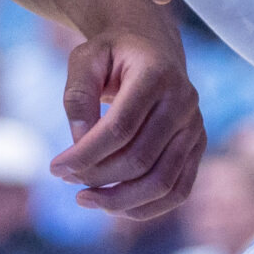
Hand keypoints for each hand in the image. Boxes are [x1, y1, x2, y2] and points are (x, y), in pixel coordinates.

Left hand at [51, 2, 205, 218]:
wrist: (152, 46)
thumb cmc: (114, 53)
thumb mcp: (86, 58)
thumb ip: (78, 95)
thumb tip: (80, 143)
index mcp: (156, 74)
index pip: (120, 127)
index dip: (86, 154)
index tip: (56, 168)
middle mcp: (183, 101)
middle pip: (140, 158)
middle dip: (98, 176)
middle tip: (66, 180)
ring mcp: (195, 126)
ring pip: (162, 182)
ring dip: (120, 200)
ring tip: (86, 199)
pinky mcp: (197, 146)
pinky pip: (178, 190)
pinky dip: (147, 207)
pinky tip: (115, 206)